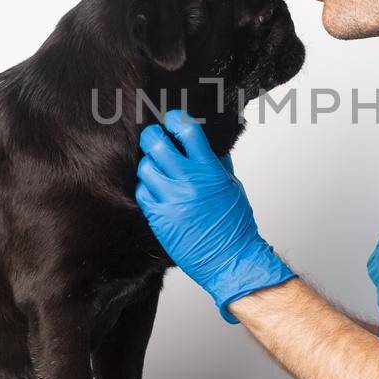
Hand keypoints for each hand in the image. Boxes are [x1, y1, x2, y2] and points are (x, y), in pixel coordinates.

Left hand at [135, 110, 294, 323]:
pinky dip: (147, 188)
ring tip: (158, 170)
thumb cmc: (235, 225)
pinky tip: (156, 191)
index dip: (176, 119)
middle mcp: (188, 182)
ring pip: (145, 168)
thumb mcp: (232, 186)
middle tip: (155, 139)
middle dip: (153, 136)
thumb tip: (206, 143)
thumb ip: (217, 163)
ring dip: (150, 165)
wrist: (230, 259)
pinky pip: (143, 193)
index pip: (187, 130)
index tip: (172, 119)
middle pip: (156, 144)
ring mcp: (171, 200)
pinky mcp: (159, 218)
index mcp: (209, 170)